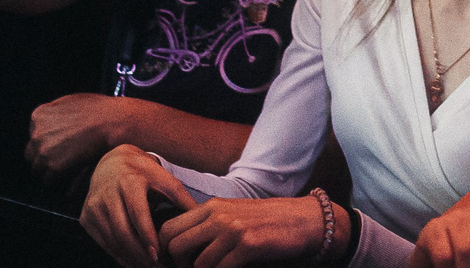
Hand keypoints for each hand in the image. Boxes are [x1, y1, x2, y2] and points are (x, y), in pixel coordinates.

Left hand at [27, 91, 134, 182]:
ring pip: (38, 168)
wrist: (113, 123)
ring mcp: (43, 151)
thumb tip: (51, 123)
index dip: (45, 142)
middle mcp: (37, 133)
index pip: (33, 136)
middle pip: (31, 153)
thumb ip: (55, 114)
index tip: (56, 144)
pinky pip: (48, 180)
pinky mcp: (53, 166)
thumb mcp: (71, 101)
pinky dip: (58, 178)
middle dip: (43, 156)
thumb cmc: (99, 111)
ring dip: (49, 169)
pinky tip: (71, 170)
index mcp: (39, 115)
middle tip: (61, 156)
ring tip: (68, 164)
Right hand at [81, 142, 200, 267]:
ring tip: (149, 267)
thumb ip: (181, 198)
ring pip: (112, 240)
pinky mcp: (86, 217)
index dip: (148, 237)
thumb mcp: (163, 178)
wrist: (111, 163)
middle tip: (157, 267)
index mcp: (129, 181)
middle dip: (140, 254)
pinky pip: (104, 242)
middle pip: (123, 231)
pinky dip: (119, 255)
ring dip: (130, 258)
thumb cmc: (143, 173)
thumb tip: (202, 217)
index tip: (158, 255)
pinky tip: (134, 261)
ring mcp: (94, 206)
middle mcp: (108, 193)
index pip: (137, 214)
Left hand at [165, 195, 340, 267]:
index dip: (166, 251)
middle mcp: (218, 215)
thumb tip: (178, 248)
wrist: (303, 220)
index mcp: (211, 207)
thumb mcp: (232, 214)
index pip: (168, 228)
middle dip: (180, 265)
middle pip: (175, 246)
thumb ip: (207, 225)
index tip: (177, 263)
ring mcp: (233, 230)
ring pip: (198, 263)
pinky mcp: (248, 246)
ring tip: (221, 267)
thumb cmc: (266, 221)